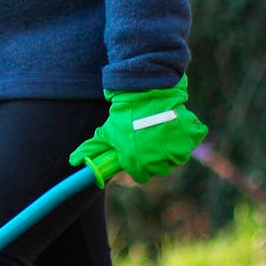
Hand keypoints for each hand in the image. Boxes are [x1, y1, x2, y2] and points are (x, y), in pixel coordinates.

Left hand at [69, 76, 207, 186]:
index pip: (140, 176)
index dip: (137, 165)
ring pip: (176, 157)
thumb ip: (92, 149)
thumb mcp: (107, 131)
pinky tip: (174, 123)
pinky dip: (185, 133)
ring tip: (160, 129)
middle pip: (160, 169)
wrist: (146, 90)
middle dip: (155, 157)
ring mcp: (177, 148)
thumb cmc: (124, 113)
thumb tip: (73, 161)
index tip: (136, 154)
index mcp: (136, 162)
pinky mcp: (191, 136)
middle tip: (148, 140)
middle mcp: (157, 160)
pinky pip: (191, 141)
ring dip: (171, 146)